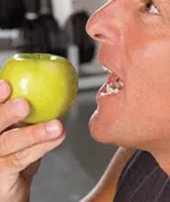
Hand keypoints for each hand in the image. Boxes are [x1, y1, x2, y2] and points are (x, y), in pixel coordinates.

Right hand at [0, 80, 65, 201]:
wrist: (8, 193)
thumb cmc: (12, 161)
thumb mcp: (17, 136)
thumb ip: (26, 119)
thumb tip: (53, 95)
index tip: (6, 84)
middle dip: (5, 113)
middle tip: (24, 104)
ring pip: (8, 143)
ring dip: (33, 133)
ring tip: (55, 125)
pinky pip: (21, 159)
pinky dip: (42, 146)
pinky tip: (58, 137)